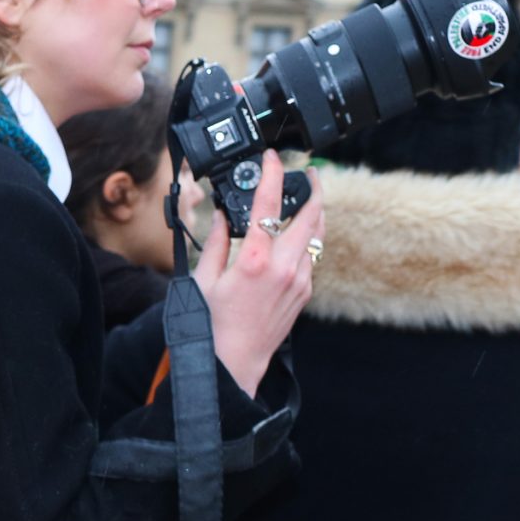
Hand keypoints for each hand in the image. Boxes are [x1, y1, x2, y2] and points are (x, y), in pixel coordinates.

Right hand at [192, 161, 320, 400]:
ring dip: (314, 213)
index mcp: (255, 260)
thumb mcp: (202, 281)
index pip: (269, 204)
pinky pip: (311, 256)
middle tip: (310, 171)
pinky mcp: (304, 291)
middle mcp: (284, 266)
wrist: (233, 362)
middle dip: (314, 187)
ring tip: (308, 200)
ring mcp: (299, 279)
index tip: (273, 158)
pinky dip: (306, 240)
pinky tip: (294, 238)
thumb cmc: (211, 326)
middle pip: (312, 213)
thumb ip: (215, 244)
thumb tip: (223, 218)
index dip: (273, 174)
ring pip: (317, 234)